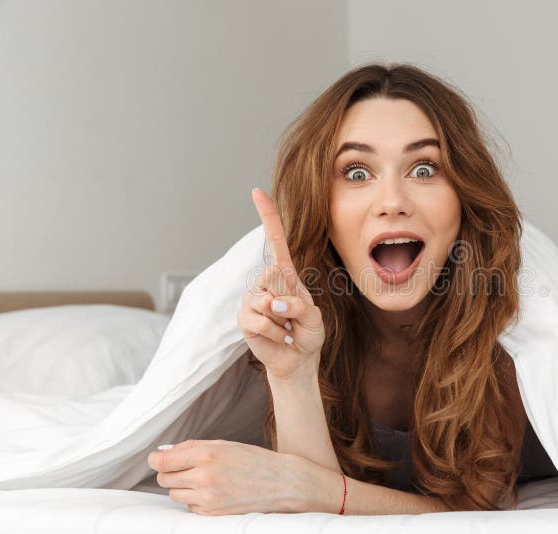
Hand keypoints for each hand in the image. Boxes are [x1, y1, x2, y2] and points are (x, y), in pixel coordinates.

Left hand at [147, 439, 323, 514]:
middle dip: (170, 472)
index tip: (158, 458)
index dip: (156, 459)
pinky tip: (214, 491)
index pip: (163, 461)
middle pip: (165, 478)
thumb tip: (164, 453)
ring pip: (174, 494)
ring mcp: (208, 498)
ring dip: (182, 486)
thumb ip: (192, 447)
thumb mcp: (225, 444)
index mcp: (208, 454)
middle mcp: (205, 477)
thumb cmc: (253, 460)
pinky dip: (195, 499)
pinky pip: (189, 507)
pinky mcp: (212, 513)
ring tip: (203, 479)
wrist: (281, 483)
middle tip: (185, 467)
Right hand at [238, 187, 325, 382]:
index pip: (275, 241)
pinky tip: (279, 337)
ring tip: (286, 329)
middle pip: (272, 274)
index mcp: (286, 275)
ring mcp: (253, 299)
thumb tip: (273, 300)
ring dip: (282, 320)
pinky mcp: (243, 318)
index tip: (257, 192)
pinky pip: (258, 319)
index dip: (267, 217)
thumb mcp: (314, 318)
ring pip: (265, 300)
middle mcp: (266, 283)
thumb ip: (298, 306)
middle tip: (294, 318)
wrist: (297, 360)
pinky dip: (274, 332)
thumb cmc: (307, 334)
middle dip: (289, 300)